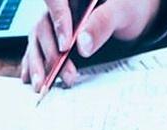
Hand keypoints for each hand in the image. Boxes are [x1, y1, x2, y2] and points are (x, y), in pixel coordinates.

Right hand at [20, 0, 159, 89]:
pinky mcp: (56, 38)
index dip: (58, 23)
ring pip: (38, 40)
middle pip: (44, 27)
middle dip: (50, 53)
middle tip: (58, 73)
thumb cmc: (129, 8)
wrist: (135, 15)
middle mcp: (60, 8)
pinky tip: (31, 78)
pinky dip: (33, 63)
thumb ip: (103, 24)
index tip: (65, 46)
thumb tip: (82, 45)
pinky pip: (39, 49)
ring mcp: (55, 24)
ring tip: (42, 83)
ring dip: (38, 63)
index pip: (55, 2)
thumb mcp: (122, 12)